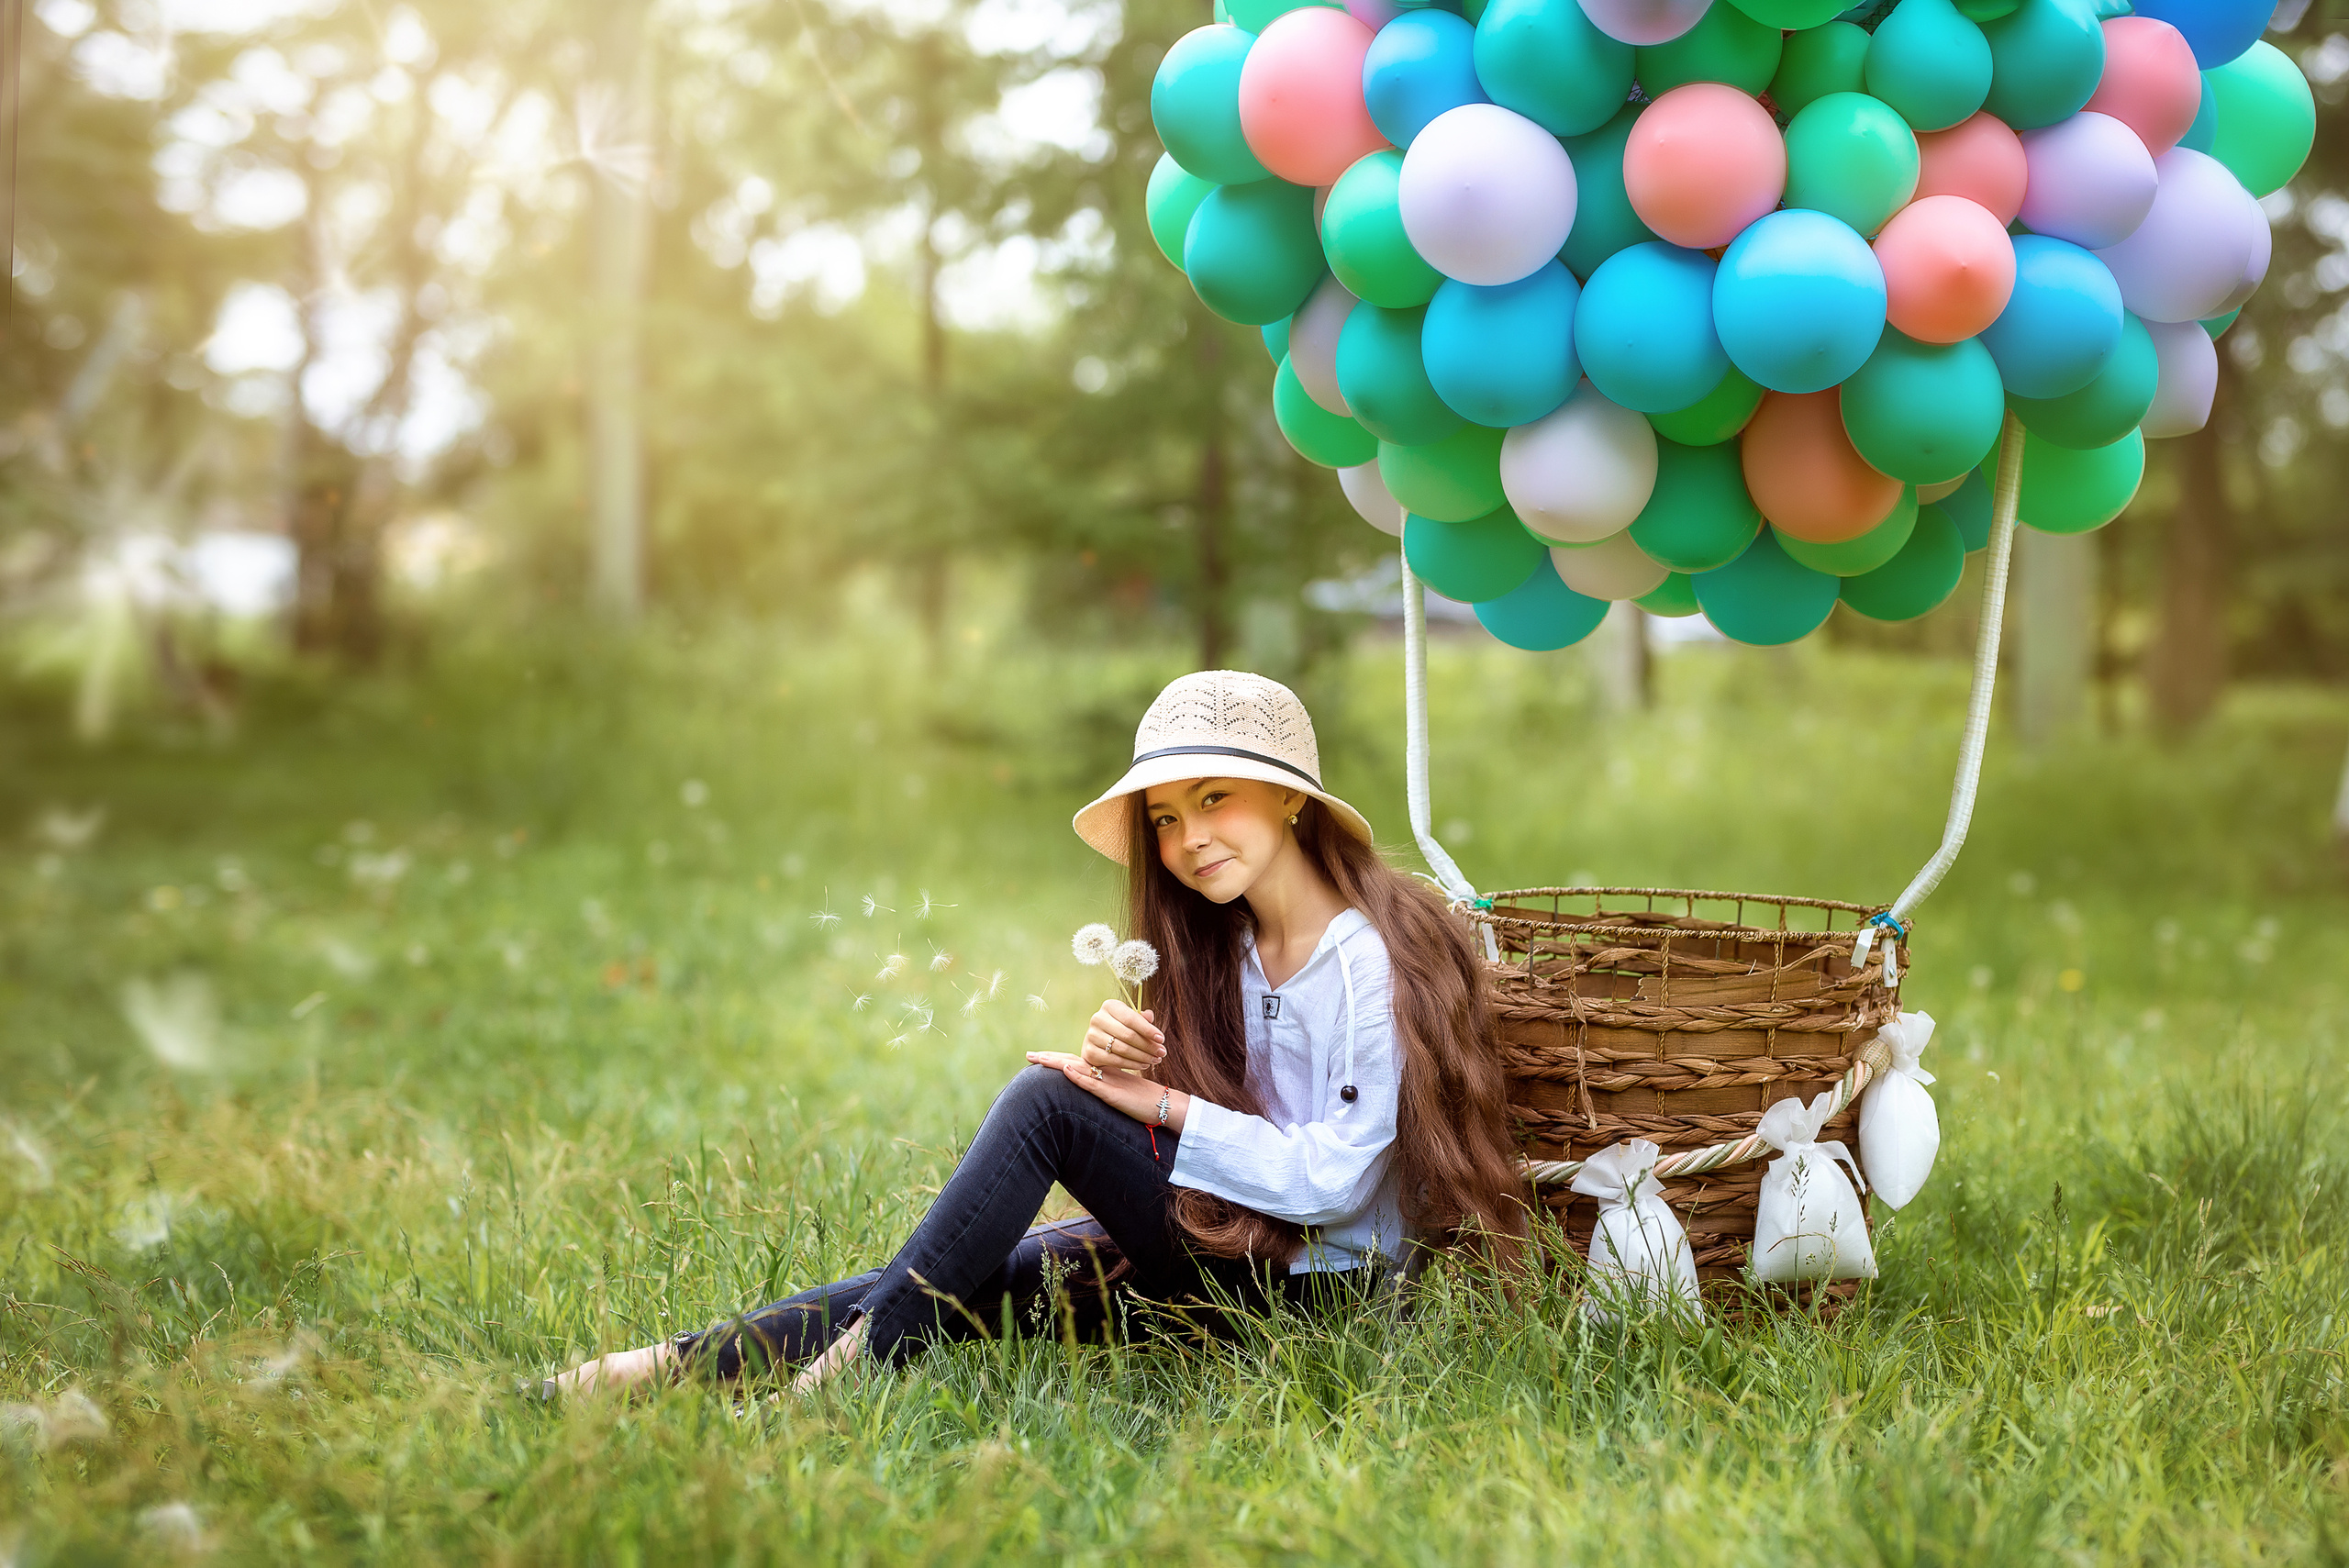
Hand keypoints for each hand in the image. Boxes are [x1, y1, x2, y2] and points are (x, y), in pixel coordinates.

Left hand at [1023, 1053, 1188, 1132]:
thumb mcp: (1121, 1094)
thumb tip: (1095, 1085)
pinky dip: (1080, 1077)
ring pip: (1079, 1070)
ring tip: (1039, 1059)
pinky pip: (1094, 1084)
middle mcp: (1104, 1074)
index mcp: (1104, 1073)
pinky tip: (1067, 1070)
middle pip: (1072, 1063)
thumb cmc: (1145, 1101)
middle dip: (1050, 1059)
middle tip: (1029, 1055)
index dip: (1057, 1059)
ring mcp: (1108, 1082)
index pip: (1076, 1063)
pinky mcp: (1114, 1094)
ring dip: (1058, 1064)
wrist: (1166, 1105)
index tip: (1038, 1057)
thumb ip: (1108, 1088)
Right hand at [1078, 999, 1165, 1075]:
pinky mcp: (1090, 1052)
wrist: (1098, 1042)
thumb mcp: (1130, 1019)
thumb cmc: (1120, 1028)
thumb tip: (1149, 1016)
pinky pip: (1115, 1060)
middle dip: (1148, 1045)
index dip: (1148, 1030)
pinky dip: (1132, 1064)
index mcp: (1110, 1006)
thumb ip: (1141, 1018)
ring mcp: (1092, 1036)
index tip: (1162, 1039)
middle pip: (1128, 1035)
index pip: (1131, 1018)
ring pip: (1123, 1049)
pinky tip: (1144, 1064)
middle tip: (1162, 1053)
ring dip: (1143, 1056)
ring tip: (1155, 1059)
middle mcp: (1098, 1019)